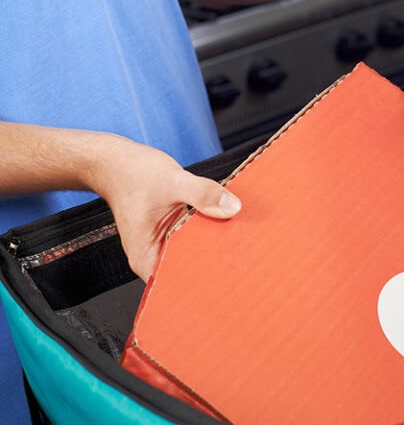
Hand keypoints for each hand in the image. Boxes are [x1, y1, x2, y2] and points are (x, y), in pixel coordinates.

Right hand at [88, 136, 240, 281]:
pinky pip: (192, 239)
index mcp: (146, 258)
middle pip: (190, 271)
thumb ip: (203, 194)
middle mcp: (152, 257)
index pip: (180, 285)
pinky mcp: (169, 233)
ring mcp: (161, 245)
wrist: (116, 163)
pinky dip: (206, 232)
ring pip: (193, 254)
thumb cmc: (132, 175)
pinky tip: (223, 224)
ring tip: (237, 239)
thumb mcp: (173, 181)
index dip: (205, 283)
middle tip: (241, 255)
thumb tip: (231, 208)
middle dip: (214, 263)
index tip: (230, 274)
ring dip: (212, 246)